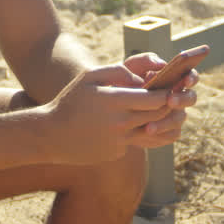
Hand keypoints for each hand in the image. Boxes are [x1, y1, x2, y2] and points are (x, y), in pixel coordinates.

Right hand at [43, 64, 178, 163]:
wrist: (51, 135)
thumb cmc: (70, 101)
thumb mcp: (89, 77)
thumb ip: (117, 71)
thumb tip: (140, 79)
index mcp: (115, 101)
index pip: (155, 99)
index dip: (167, 93)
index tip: (171, 87)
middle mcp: (121, 123)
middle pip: (157, 115)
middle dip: (168, 106)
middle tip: (172, 98)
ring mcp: (120, 141)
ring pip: (150, 130)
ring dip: (157, 121)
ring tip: (156, 110)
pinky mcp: (117, 153)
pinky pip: (134, 141)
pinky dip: (135, 132)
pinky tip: (128, 125)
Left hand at [121, 52, 198, 143]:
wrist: (113, 109)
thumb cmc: (126, 82)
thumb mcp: (131, 68)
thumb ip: (145, 60)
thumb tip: (162, 64)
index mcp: (174, 79)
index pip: (190, 76)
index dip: (192, 77)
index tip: (186, 80)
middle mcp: (178, 97)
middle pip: (191, 98)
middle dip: (182, 99)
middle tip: (170, 101)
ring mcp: (175, 115)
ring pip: (180, 118)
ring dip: (166, 122)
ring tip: (149, 126)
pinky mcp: (169, 132)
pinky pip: (171, 135)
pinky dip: (160, 134)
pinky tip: (146, 133)